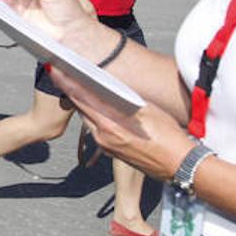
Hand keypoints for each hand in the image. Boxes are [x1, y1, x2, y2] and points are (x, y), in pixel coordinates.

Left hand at [49, 68, 193, 179]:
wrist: (179, 165)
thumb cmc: (169, 137)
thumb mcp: (148, 111)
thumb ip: (125, 100)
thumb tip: (109, 88)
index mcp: (110, 126)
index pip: (82, 99)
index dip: (68, 83)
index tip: (56, 70)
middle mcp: (103, 137)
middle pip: (82, 109)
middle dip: (73, 91)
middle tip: (63, 74)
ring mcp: (107, 146)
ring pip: (89, 120)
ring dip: (84, 104)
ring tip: (78, 86)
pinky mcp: (112, 152)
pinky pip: (97, 130)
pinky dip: (94, 117)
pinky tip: (96, 108)